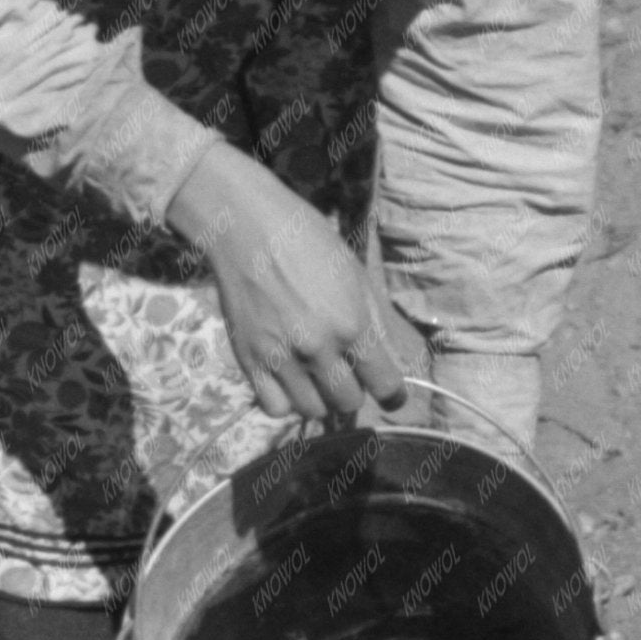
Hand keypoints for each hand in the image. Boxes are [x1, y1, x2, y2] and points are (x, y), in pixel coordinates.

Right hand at [165, 146, 405, 425]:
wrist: (247, 228)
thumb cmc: (308, 242)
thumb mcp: (356, 275)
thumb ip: (375, 323)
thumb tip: (389, 362)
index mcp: (351, 325)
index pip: (384, 385)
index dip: (393, 393)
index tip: (391, 393)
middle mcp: (318, 349)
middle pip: (348, 402)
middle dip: (353, 390)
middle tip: (346, 373)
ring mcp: (281, 358)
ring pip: (313, 411)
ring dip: (320, 399)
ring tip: (316, 377)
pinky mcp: (249, 361)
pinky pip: (275, 407)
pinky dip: (286, 401)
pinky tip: (288, 381)